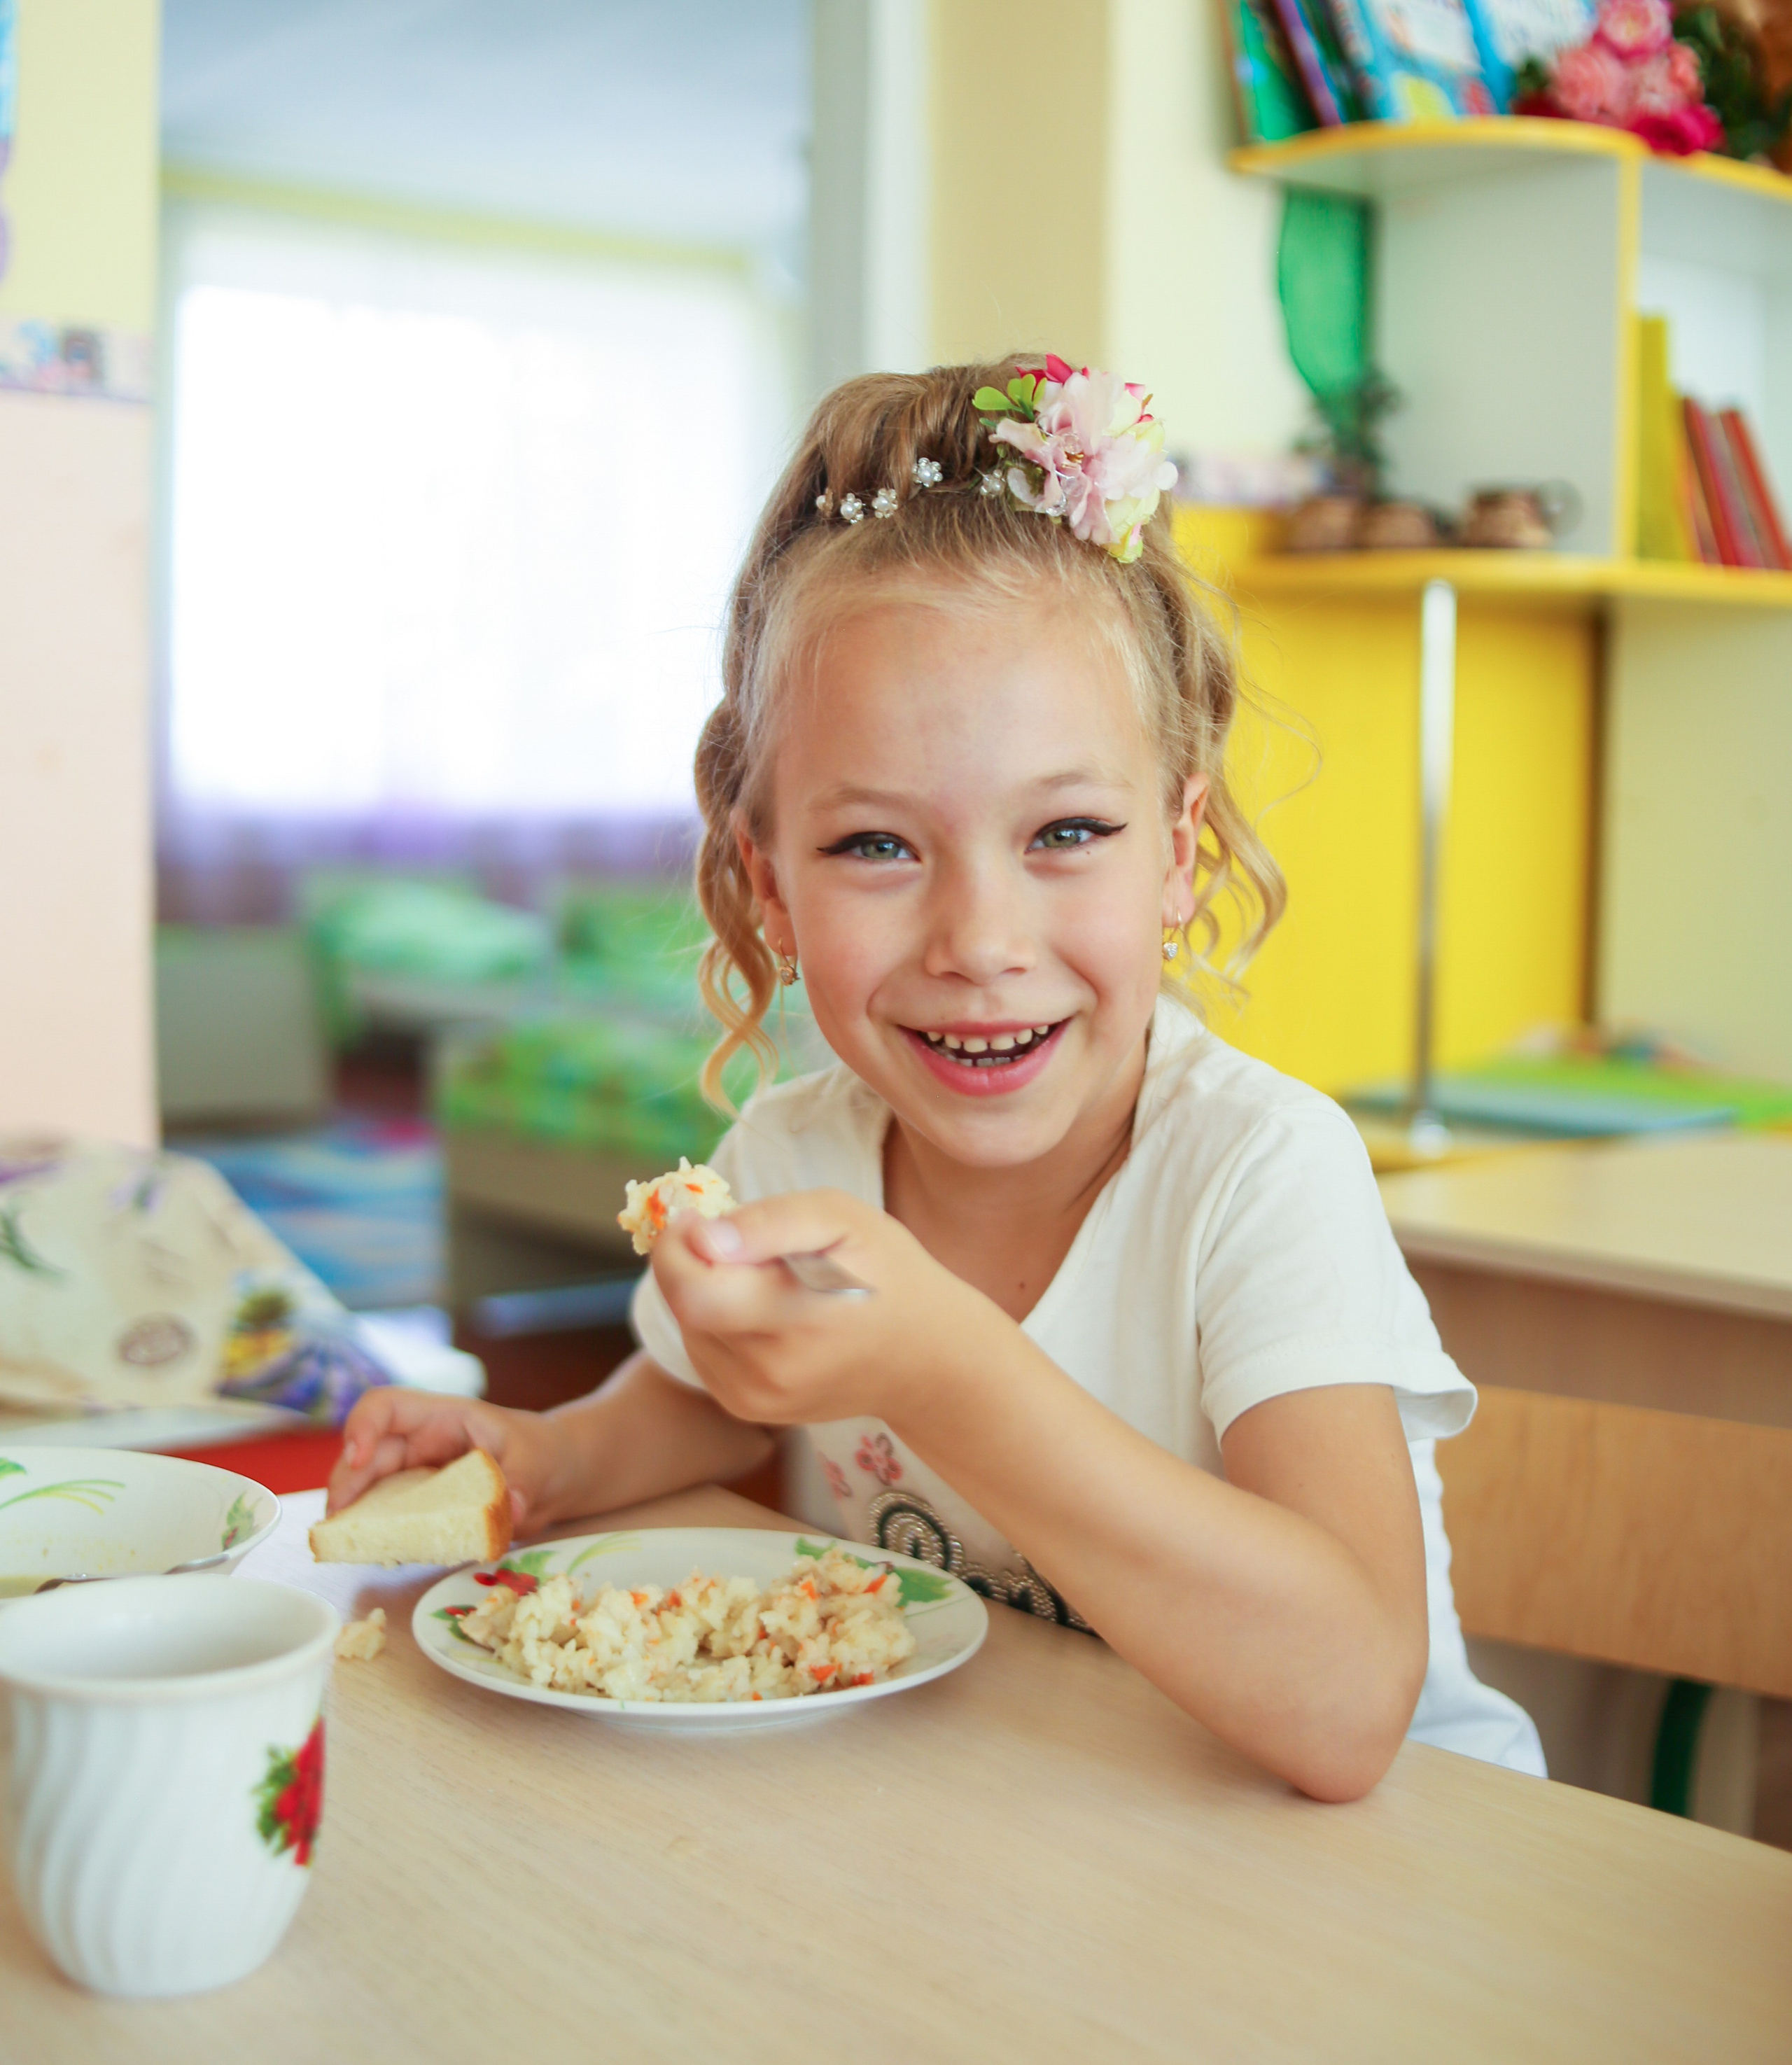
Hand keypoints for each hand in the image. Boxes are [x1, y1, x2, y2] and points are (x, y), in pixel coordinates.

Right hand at [327, 1389, 566, 1533]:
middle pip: (366, 1453)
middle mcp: (420, 1443)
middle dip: (345, 1483)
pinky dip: (374, 1532)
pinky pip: (387, 1515)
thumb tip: (514, 1508)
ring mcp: (416, 1475)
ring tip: (341, 1542)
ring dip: (351, 1512)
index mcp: (444, 1418)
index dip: (363, 1426)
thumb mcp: (537, 1465)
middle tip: (336, 1523)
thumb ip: (523, 1484)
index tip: (357, 1459)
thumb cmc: (542, 1454)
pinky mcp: (420, 1506)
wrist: (554, 1477)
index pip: (387, 1406)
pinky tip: (369, 1551)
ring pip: (369, 1486)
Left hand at [650, 1188, 995, 1428]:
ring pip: (689, 1329)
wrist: (925, 1359)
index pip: (692, 1291)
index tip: (698, 1217)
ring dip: (705, 1292)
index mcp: (795, 1319)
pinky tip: (759, 1309)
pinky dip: (716, 1322)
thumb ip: (772, 1223)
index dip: (678, 1248)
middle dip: (689, 1263)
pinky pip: (704, 1352)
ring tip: (760, 1276)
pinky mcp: (749, 1408)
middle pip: (684, 1307)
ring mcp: (756, 1398)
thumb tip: (704, 1239)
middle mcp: (768, 1371)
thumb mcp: (844, 1220)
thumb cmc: (888, 1273)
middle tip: (728, 1237)